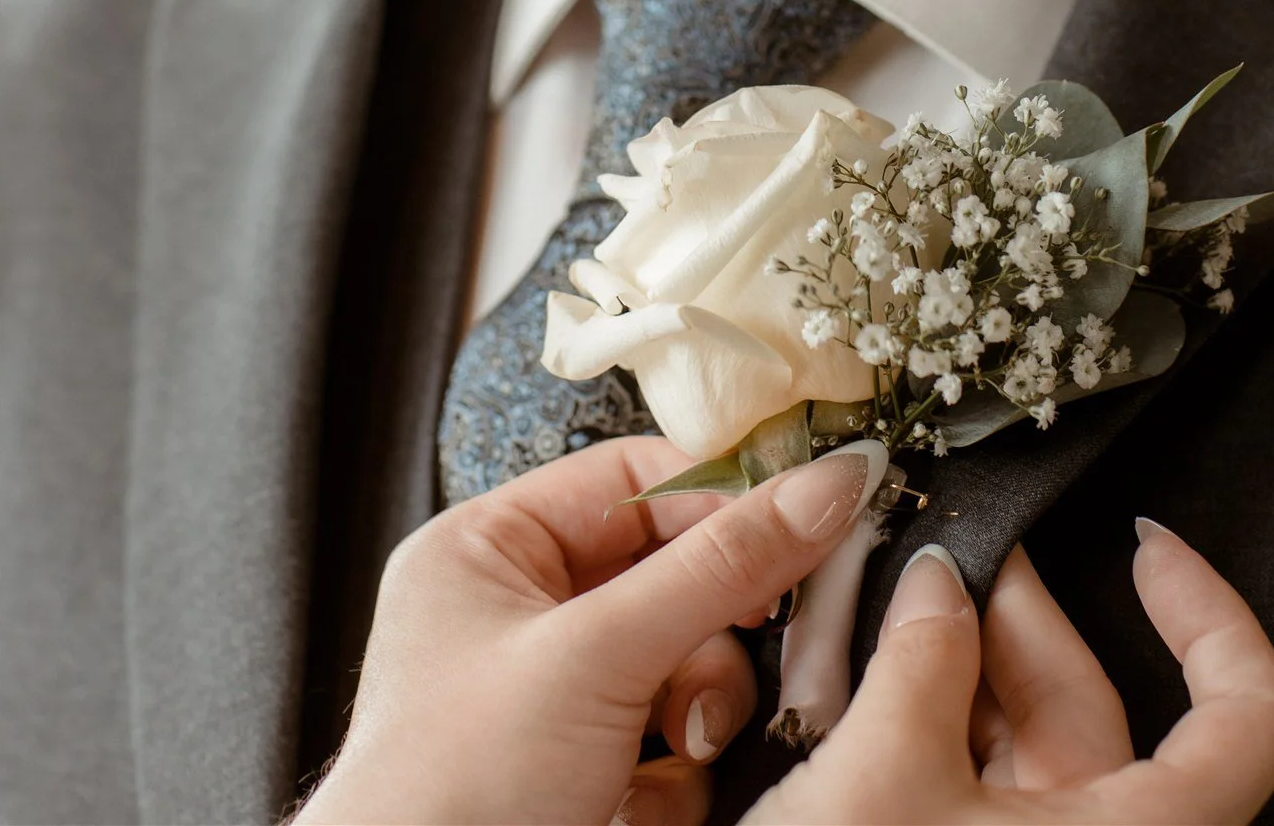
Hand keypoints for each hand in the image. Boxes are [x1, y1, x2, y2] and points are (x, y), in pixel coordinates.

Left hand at [295, 436, 882, 825]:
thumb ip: (716, 568)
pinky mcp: (585, 773)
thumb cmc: (450, 793)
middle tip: (763, 639)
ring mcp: (553, 701)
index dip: (721, 495)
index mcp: (487, 551)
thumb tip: (822, 487)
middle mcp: (519, 615)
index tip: (808, 512)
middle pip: (671, 574)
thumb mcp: (593, 659)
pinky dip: (678, 775)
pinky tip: (645, 799)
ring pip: (684, 662)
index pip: (631, 479)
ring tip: (679, 748)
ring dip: (702, 709)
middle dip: (715, 629)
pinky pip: (673, 738)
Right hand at [747, 521, 1273, 823]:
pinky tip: (869, 678)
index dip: (1211, 617)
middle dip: (1019, 618)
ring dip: (962, 666)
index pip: (1246, 719)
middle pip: (1106, 714)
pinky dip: (935, 723)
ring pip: (1033, 750)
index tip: (1146, 548)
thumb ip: (922, 657)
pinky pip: (980, 787)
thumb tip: (935, 582)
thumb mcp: (885, 773)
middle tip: (945, 552)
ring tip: (885, 606)